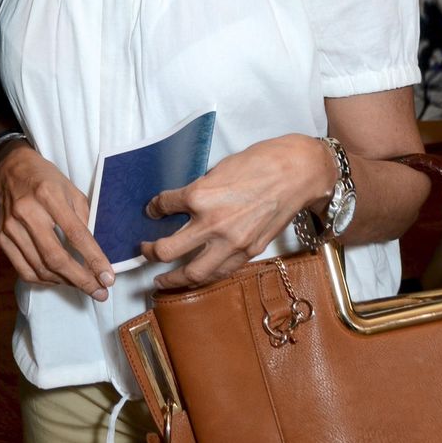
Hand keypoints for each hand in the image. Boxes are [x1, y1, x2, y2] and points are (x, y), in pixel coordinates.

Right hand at [0, 143, 114, 300]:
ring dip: (66, 282)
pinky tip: (60, 279)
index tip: (108, 278)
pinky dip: (45, 280)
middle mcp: (27, 212)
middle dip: (81, 280)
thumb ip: (84, 219)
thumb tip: (96, 254)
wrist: (11, 169)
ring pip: (40, 268)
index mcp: (48, 195)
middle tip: (100, 293)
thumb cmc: (46, 179)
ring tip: (84, 286)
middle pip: (55, 257)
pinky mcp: (2, 238)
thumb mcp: (71, 190)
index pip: (75, 234)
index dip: (94, 259)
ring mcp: (11, 227)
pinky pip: (24, 270)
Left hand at [141, 135, 330, 289]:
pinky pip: (220, 272)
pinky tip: (195, 277)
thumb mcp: (219, 169)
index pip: (164, 206)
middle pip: (168, 250)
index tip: (152, 210)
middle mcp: (212, 223)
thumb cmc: (260, 162)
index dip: (153, 208)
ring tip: (161, 280)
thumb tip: (183, 202)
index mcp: (200, 196)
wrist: (297, 173)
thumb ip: (200, 189)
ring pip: (193, 273)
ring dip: (173, 279)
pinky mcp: (249, 252)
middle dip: (151, 253)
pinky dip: (204, 277)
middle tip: (144, 251)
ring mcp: (232, 243)